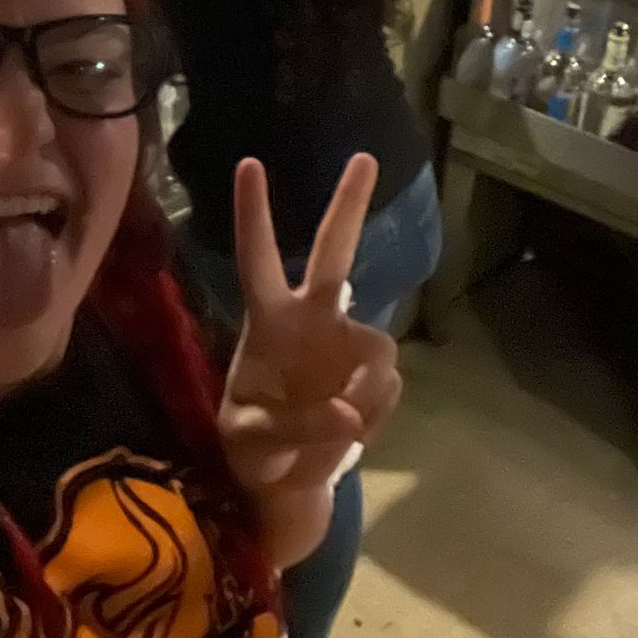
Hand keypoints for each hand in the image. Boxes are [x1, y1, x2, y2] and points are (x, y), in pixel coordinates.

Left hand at [219, 155, 401, 507]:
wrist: (285, 481)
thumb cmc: (253, 449)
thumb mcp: (252, 443)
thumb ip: (295, 428)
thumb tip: (348, 413)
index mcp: (267, 321)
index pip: (257, 260)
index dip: (254, 215)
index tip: (249, 163)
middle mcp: (311, 318)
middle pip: (334, 253)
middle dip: (350, 204)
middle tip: (363, 156)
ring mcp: (347, 343)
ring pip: (380, 350)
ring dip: (368, 393)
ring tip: (343, 429)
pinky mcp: (374, 375)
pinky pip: (389, 390)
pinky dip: (375, 417)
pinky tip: (353, 434)